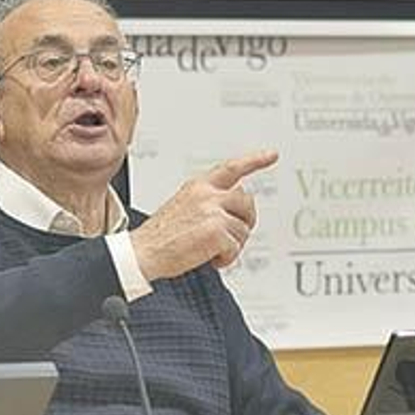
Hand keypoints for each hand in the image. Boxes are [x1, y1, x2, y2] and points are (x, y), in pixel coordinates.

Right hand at [130, 150, 277, 280]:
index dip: (254, 160)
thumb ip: (209, 202)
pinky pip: (236, 248)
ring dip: (232, 244)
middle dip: (245, 220)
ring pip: (243, 228)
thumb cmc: (161, 236)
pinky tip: (210, 259)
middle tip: (232, 236)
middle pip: (247, 202)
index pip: (232, 168)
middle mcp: (207, 194)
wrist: (143, 252)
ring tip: (210, 250)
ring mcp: (213, 211)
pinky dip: (226, 259)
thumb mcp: (184, 207)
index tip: (271, 154)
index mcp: (198, 186)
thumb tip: (234, 212)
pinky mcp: (217, 232)